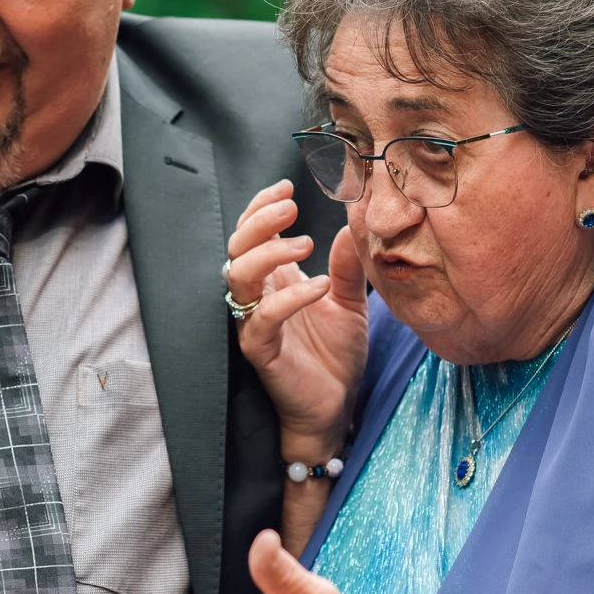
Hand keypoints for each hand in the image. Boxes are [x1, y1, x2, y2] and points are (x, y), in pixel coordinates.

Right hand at [226, 181, 369, 455]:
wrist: (336, 406)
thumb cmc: (335, 354)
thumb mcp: (350, 300)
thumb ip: (348, 263)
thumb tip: (355, 219)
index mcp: (275, 279)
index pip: (253, 233)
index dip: (262, 206)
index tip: (287, 187)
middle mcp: (259, 297)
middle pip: (238, 246)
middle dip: (259, 220)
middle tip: (292, 205)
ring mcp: (256, 323)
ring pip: (239, 277)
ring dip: (269, 252)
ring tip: (304, 244)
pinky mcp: (261, 351)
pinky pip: (263, 319)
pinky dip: (290, 298)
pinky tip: (320, 287)